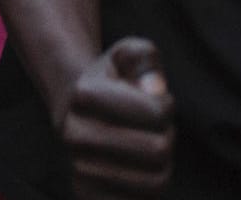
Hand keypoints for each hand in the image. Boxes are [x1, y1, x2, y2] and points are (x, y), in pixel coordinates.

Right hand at [57, 37, 173, 197]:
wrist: (76, 113)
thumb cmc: (111, 83)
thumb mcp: (128, 54)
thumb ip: (145, 59)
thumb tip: (154, 88)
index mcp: (84, 94)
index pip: (157, 113)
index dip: (166, 106)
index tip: (154, 101)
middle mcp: (75, 133)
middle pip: (158, 149)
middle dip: (166, 136)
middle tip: (153, 128)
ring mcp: (79, 167)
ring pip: (155, 181)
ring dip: (161, 164)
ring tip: (146, 147)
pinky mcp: (88, 194)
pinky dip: (148, 189)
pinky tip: (138, 170)